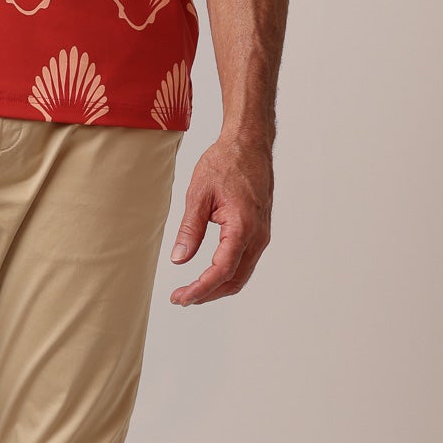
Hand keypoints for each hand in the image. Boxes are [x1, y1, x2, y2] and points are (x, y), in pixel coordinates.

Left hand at [167, 134, 273, 304]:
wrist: (249, 144)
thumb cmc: (225, 163)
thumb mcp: (199, 194)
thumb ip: (190, 229)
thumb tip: (179, 258)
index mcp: (242, 226)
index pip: (222, 270)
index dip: (201, 289)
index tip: (181, 297)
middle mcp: (258, 235)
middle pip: (235, 279)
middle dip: (207, 293)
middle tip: (181, 298)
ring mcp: (262, 234)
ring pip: (242, 273)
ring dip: (218, 286)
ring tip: (192, 291)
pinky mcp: (261, 231)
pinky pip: (246, 261)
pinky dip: (228, 274)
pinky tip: (210, 274)